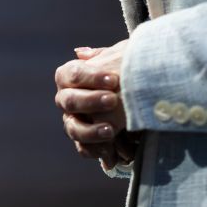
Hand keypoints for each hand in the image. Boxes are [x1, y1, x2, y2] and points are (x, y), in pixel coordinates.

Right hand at [55, 42, 131, 168]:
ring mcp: (73, 121)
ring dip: (90, 130)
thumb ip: (102, 55)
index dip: (91, 77)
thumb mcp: (118, 57)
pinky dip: (95, 150)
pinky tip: (110, 153)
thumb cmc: (125, 70)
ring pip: (72, 129)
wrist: (140, 93)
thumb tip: (80, 53)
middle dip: (90, 101)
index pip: (72, 74)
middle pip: (69, 101)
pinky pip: (83, 149)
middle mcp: (66, 99)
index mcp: (69, 76)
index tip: (114, 79)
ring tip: (110, 130)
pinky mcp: (84, 141)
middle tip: (113, 100)